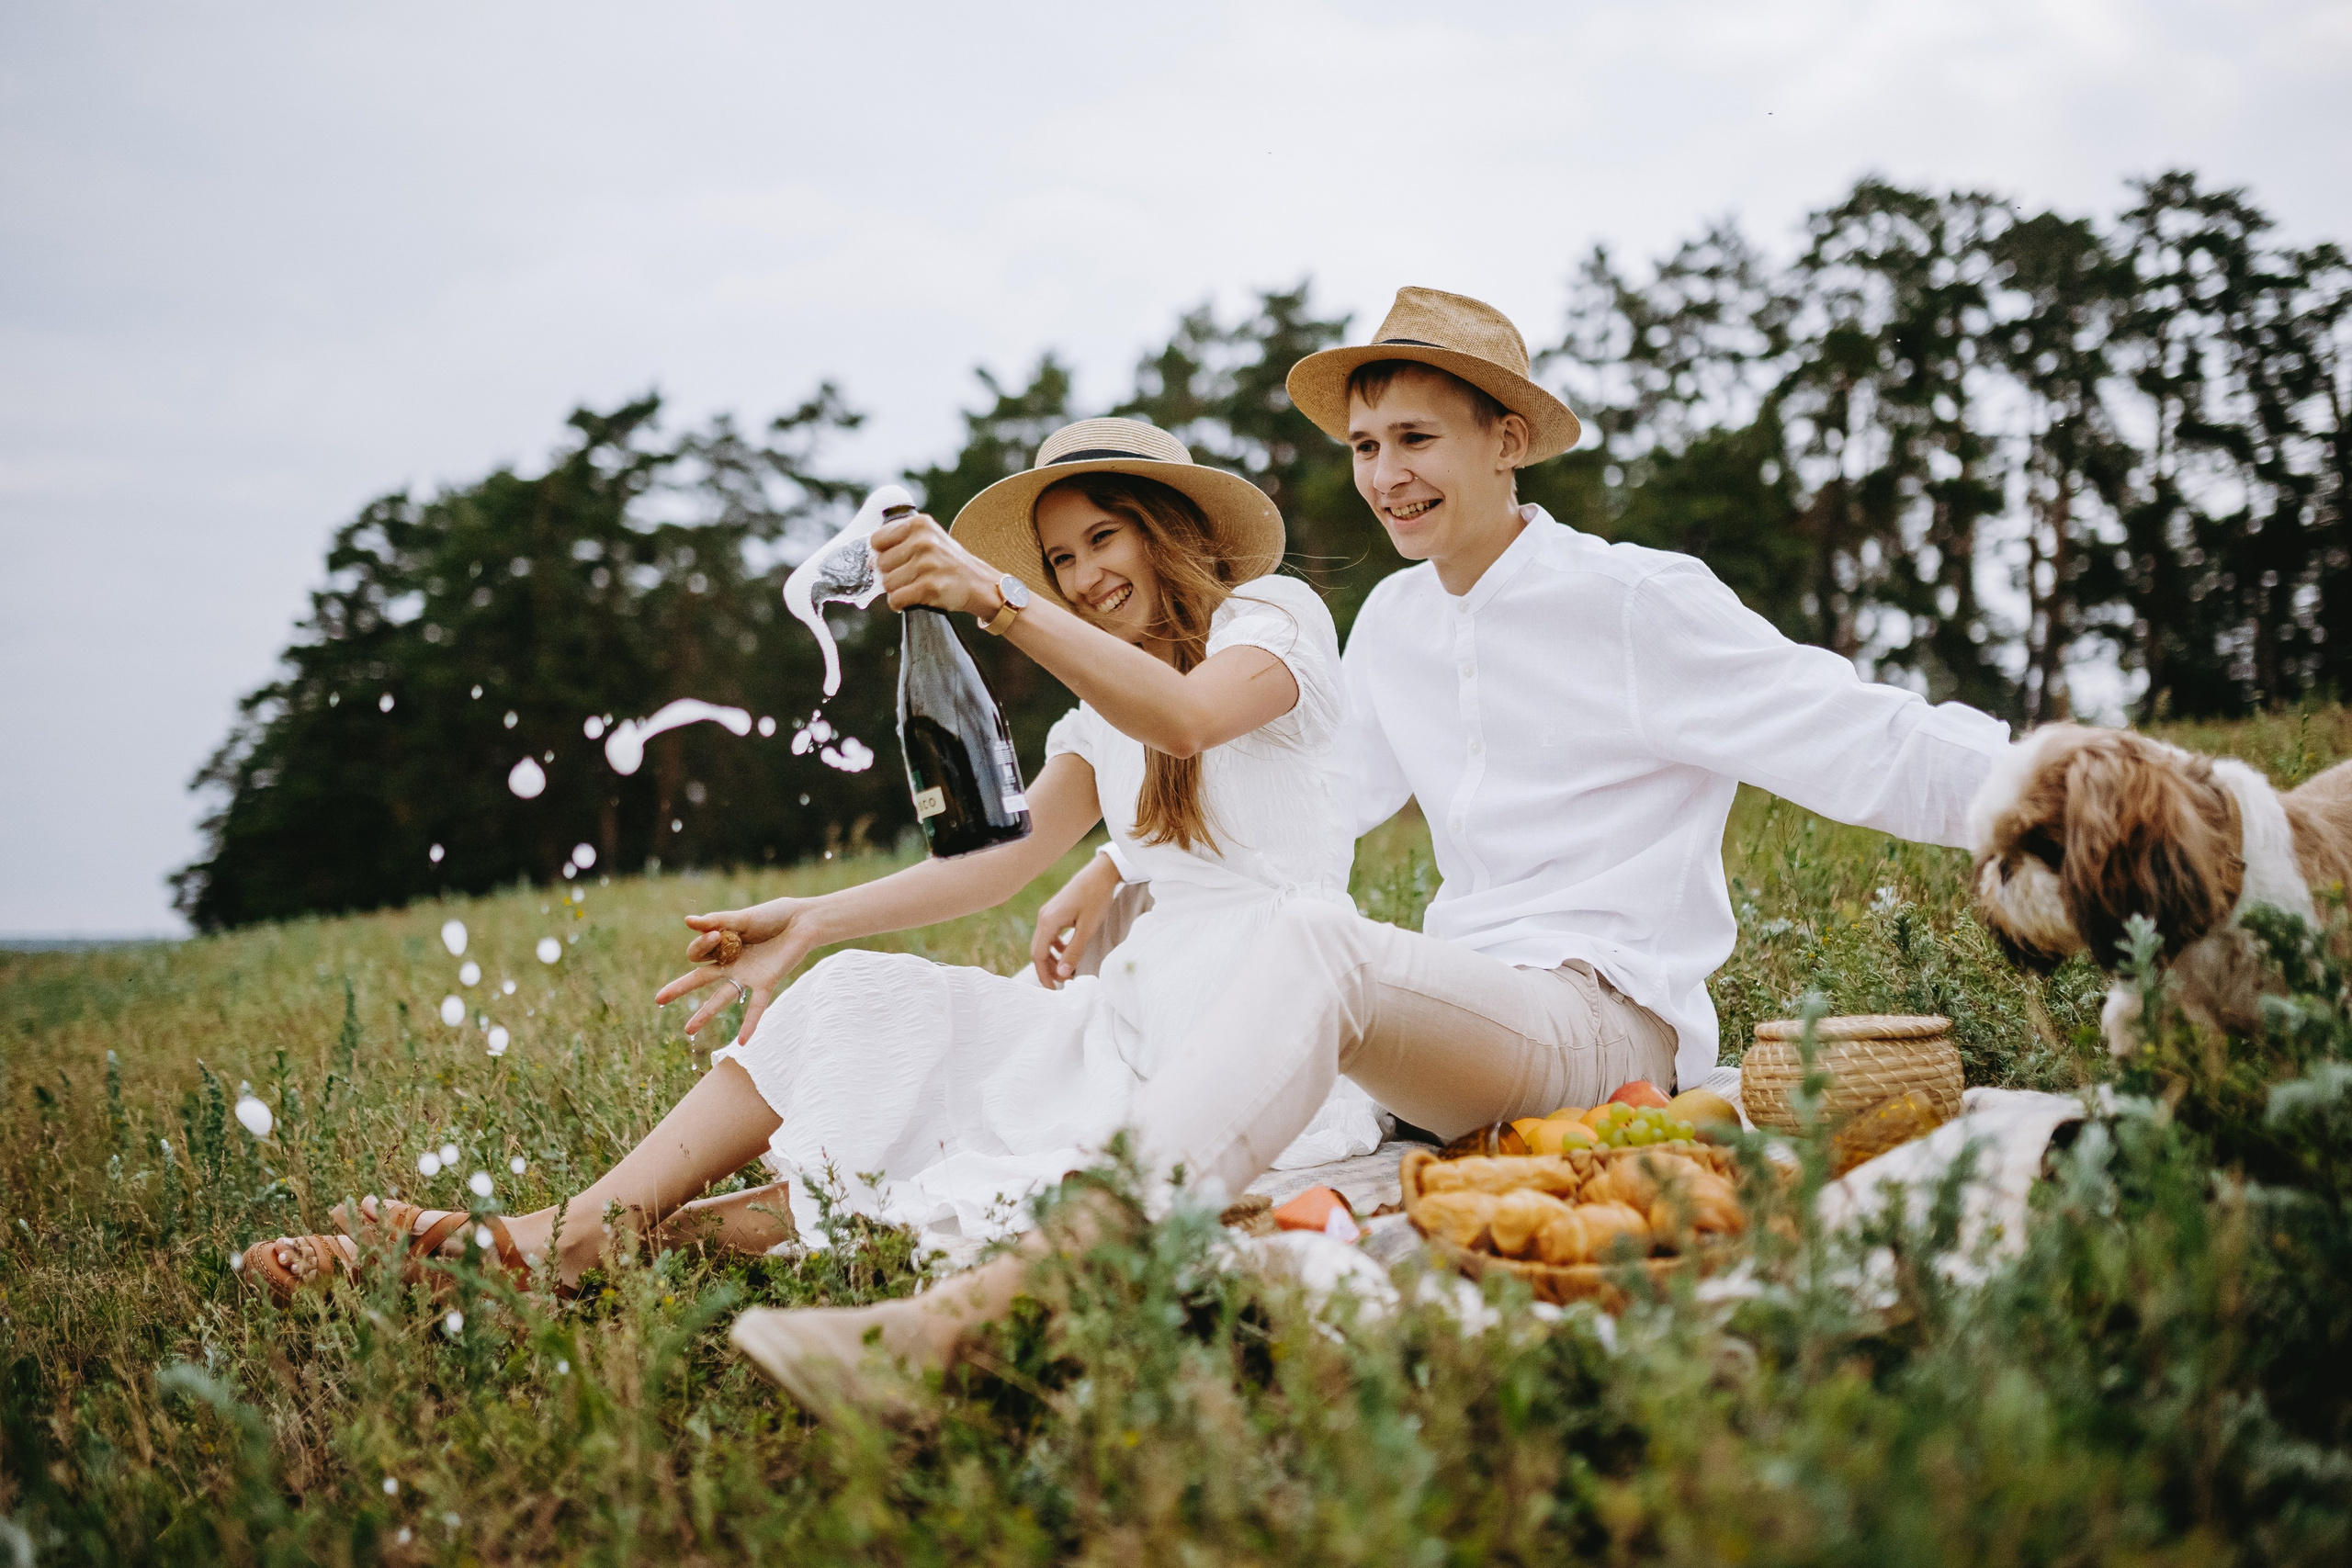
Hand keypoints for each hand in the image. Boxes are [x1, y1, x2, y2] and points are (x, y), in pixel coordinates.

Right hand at [657, 898, 828, 1044]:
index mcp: (721, 946)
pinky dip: (750, 1023)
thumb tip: (687, 921)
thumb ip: (718, 921)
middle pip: (700, 979)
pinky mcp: (766, 982)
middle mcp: (731, 964)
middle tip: (658, 1000)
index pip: (698, 953)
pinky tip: (742, 1042)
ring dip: (706, 1014)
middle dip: (679, 989)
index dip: (701, 944)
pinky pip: (756, 1007)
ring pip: (721, 998)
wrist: (803, 922)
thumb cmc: (773, 916)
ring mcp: (747, 975)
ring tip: (688, 1030)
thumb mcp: (744, 918)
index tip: (714, 932)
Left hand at [873, 512, 999, 616]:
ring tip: (915, 586)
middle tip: (910, 575)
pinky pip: (896, 599)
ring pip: (887, 584)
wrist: (978, 583)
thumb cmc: (946, 561)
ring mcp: (927, 565)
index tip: (896, 559)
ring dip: (897, 590)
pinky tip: (914, 598)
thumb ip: (898, 540)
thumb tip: (868, 560)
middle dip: (891, 573)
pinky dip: (900, 603)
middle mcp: (923, 541)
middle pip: (881, 564)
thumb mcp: (928, 538)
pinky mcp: (929, 588)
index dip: (882, 553)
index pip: (877, 540)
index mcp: (920, 524)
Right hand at [1030, 851, 1122, 986]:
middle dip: (1048, 970)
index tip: (1054, 990)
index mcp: (1048, 922)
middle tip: (1063, 984)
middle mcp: (1043, 917)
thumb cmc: (1095, 898)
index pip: (1038, 956)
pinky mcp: (1055, 911)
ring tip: (1067, 971)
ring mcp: (1048, 913)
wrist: (1100, 873)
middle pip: (1038, 951)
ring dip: (1053, 959)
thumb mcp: (1087, 928)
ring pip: (1043, 943)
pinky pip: (1050, 935)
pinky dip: (1056, 947)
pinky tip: (1068, 952)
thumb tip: (1062, 974)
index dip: (1044, 975)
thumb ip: (1073, 952)